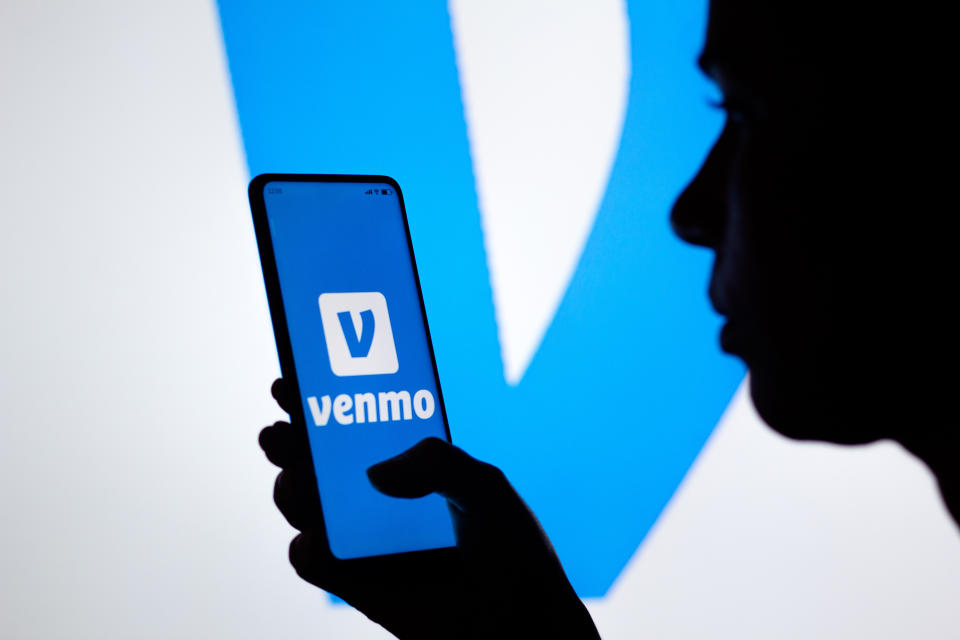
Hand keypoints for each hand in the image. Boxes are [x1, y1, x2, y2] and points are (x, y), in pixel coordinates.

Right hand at [260, 378, 599, 638]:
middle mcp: (380, 497)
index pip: (356, 423)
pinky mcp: (359, 585)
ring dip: (290, 489)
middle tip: (281, 433)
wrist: (525, 626)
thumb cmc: (514, 551)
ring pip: (306, 507)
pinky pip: (315, 564)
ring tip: (297, 480)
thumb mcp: (484, 487)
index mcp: (410, 465)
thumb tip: (375, 473)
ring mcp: (365, 539)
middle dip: (290, 441)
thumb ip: (437, 463)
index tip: (293, 382)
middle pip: (320, 461)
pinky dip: (303, 550)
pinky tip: (313, 538)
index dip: (320, 400)